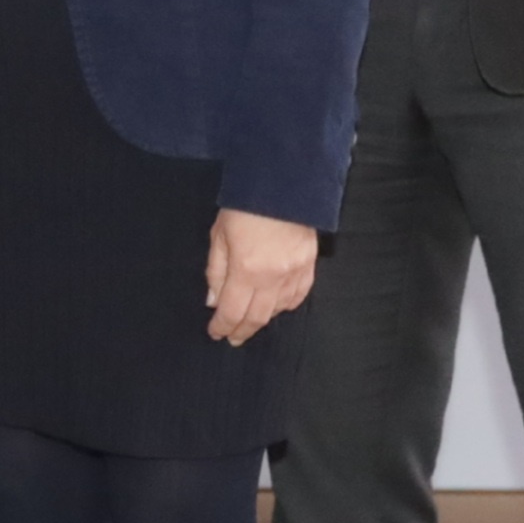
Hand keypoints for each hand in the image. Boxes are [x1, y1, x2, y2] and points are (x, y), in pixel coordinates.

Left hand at [205, 209, 320, 343]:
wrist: (283, 184)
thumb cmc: (244, 206)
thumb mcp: (219, 236)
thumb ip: (216, 272)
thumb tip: (214, 302)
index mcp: (246, 270)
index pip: (233, 311)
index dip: (223, 326)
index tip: (216, 333)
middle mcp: (273, 277)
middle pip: (258, 317)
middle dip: (243, 330)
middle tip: (233, 338)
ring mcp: (295, 272)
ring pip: (279, 309)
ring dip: (263, 319)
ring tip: (251, 323)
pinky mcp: (310, 264)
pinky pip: (299, 295)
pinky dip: (286, 305)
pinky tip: (276, 307)